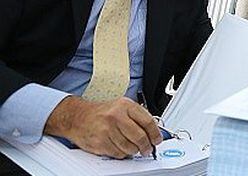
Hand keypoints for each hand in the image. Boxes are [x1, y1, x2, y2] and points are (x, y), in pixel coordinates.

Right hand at [44, 96, 161, 158]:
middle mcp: (116, 117)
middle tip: (147, 149)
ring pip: (129, 147)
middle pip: (140, 137)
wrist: (77, 117)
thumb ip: (138, 117)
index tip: (157, 139)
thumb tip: (153, 131)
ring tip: (133, 148)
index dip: (155, 133)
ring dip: (134, 151)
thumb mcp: (122, 107)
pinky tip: (120, 148)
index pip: (147, 122)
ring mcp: (107, 130)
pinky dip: (122, 154)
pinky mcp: (100, 142)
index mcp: (125, 106)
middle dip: (146, 146)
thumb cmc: (101, 113)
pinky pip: (117, 153)